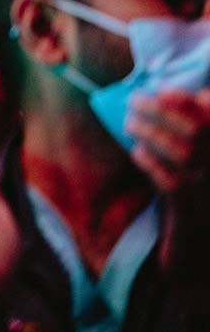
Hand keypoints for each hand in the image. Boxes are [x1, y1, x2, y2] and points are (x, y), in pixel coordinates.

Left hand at [126, 89, 209, 272]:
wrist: (194, 240)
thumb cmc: (191, 186)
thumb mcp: (194, 157)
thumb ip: (188, 127)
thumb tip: (163, 95)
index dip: (189, 102)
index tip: (163, 91)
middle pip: (196, 131)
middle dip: (162, 111)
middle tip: (134, 101)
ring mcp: (208, 188)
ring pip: (183, 153)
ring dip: (152, 133)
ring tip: (130, 124)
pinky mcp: (190, 208)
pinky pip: (171, 182)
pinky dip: (152, 163)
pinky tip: (137, 152)